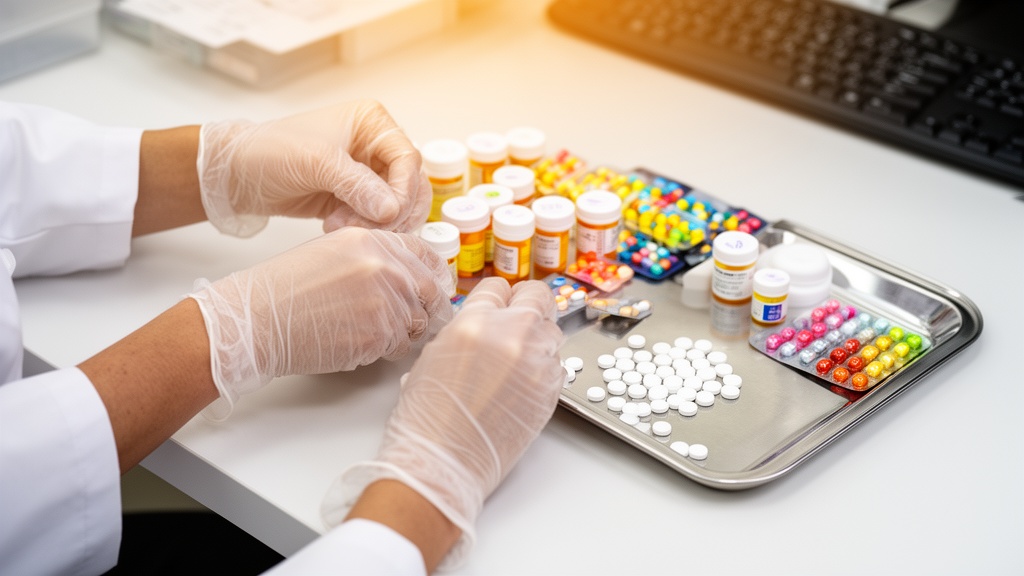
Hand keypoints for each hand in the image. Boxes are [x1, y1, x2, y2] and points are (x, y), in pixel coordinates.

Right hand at [188, 227, 452, 418]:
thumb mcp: (333, 251)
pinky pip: (398, 347)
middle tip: (415, 320)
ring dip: (402, 332)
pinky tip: (356, 343)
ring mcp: (384, 302)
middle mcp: (384, 268)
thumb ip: (374, 257)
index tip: (434, 288)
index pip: (426, 255)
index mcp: (373, 241)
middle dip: (426, 308)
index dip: (433, 275)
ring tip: (367, 330)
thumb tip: (407, 276)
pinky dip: (384, 350)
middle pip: (430, 292)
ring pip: (416, 324)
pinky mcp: (378, 336)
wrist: (257, 319)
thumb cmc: (285, 288)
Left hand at [198, 100, 429, 236]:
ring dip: (377, 223)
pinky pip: (377, 218)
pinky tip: (335, 227)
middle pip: (410, 185)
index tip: (388, 213)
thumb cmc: (270, 152)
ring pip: (397, 205)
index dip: (403, 189)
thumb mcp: (315, 162)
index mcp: (372, 122)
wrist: (238, 176)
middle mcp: (375, 146)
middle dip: (392, 211)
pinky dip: (365, 228)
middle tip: (365, 227)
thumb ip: (356, 184)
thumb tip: (391, 209)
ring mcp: (367, 174)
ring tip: (341, 226)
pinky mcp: (356, 198)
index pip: (407, 158)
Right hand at [322, 278, 565, 568]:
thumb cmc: (428, 416)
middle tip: (519, 319)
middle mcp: (512, 335)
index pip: (498, 286)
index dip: (497, 297)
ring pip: (553, 330)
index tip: (498, 306)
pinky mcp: (552, 390)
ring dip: (539, 338)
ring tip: (518, 359)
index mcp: (475, 322)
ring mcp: (537, 363)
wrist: (443, 462)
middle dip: (529, 304)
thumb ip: (465, 329)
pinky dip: (544, 368)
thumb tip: (484, 321)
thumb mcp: (434, 355)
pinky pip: (557, 365)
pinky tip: (522, 385)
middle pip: (538, 296)